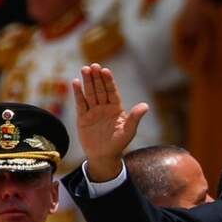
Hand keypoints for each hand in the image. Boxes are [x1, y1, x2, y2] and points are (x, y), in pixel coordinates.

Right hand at [71, 63, 147, 181]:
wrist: (104, 156)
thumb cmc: (119, 144)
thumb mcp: (129, 131)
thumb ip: (135, 118)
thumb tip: (145, 106)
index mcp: (116, 108)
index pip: (112, 91)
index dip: (108, 81)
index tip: (106, 70)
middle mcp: (104, 107)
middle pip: (100, 89)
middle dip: (97, 77)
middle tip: (93, 65)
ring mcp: (93, 111)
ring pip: (90, 93)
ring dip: (87, 81)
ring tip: (85, 69)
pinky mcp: (83, 117)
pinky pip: (80, 103)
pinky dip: (78, 93)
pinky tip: (76, 83)